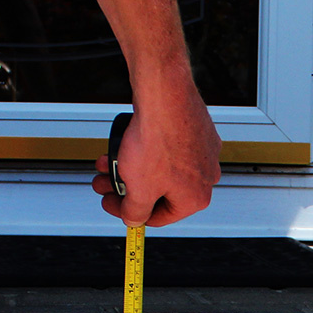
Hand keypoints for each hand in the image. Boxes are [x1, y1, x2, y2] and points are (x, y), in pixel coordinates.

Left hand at [92, 89, 220, 227]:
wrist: (163, 94)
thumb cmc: (156, 139)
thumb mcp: (139, 189)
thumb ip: (135, 212)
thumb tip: (133, 218)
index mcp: (196, 198)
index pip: (160, 217)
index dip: (130, 214)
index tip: (115, 205)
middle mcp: (206, 177)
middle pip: (158, 192)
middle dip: (126, 189)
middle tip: (107, 184)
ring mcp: (202, 152)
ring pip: (160, 169)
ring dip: (130, 170)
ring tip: (109, 164)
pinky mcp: (196, 130)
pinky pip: (168, 149)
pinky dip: (146, 151)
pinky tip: (126, 146)